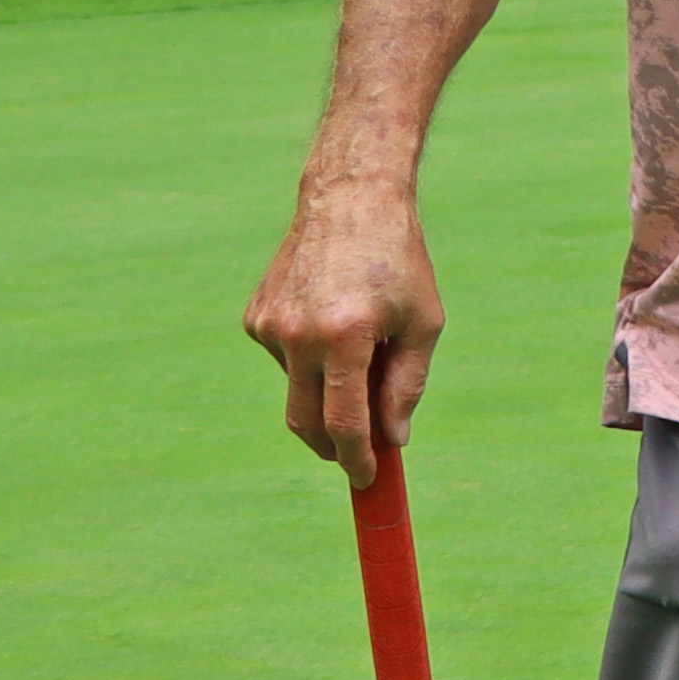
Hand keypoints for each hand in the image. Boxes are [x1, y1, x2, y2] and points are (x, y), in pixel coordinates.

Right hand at [249, 177, 441, 489]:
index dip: (356, 460)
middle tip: (357, 455)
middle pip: (305, 422)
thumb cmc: (399, 261)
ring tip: (360, 345)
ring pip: (296, 389)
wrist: (350, 199)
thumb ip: (407, 386)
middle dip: (331, 448)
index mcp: (345, 337)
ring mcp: (270, 325)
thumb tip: (393, 438)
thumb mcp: (422, 324)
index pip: (344, 422)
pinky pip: (284, 360)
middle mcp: (298, 334)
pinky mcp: (255, 317)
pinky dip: (309, 360)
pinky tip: (331, 319)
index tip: (367, 480)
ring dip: (326, 390)